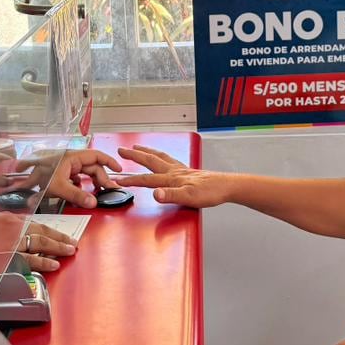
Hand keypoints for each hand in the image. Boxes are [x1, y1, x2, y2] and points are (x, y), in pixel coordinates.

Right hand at [0, 212, 78, 273]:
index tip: (58, 234)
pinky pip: (31, 258)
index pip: (33, 223)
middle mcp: (10, 227)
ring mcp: (10, 241)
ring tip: (69, 251)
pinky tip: (53, 264)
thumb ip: (0, 232)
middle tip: (72, 242)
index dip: (48, 229)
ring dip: (57, 247)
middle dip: (58, 237)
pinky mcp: (7, 256)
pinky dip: (44, 261)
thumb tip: (11, 241)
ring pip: (40, 242)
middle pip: (42, 230)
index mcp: (5, 218)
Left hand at [12, 149, 121, 207]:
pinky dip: (82, 185)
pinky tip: (82, 192)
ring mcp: (66, 167)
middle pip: (92, 167)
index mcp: (72, 157)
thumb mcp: (59, 187)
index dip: (109, 161)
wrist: (19, 181)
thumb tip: (93, 203)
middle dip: (102, 178)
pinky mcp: (61, 174)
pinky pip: (77, 177)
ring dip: (93, 182)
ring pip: (85, 173)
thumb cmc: (37, 177)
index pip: (96, 155)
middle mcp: (70, 160)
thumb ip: (77, 195)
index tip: (118, 170)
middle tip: (108, 191)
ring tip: (98, 192)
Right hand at [113, 145, 232, 207]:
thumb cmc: (210, 193)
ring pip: (159, 157)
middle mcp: (174, 171)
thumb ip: (170, 195)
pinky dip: (161, 155)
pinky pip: (169, 159)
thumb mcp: (189, 198)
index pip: (147, 179)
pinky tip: (162, 158)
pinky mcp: (187, 171)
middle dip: (135, 155)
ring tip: (138, 147)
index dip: (131, 180)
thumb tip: (154, 193)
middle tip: (122, 150)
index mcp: (172, 178)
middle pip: (150, 160)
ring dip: (146, 151)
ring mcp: (181, 169)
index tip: (117, 180)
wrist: (226, 187)